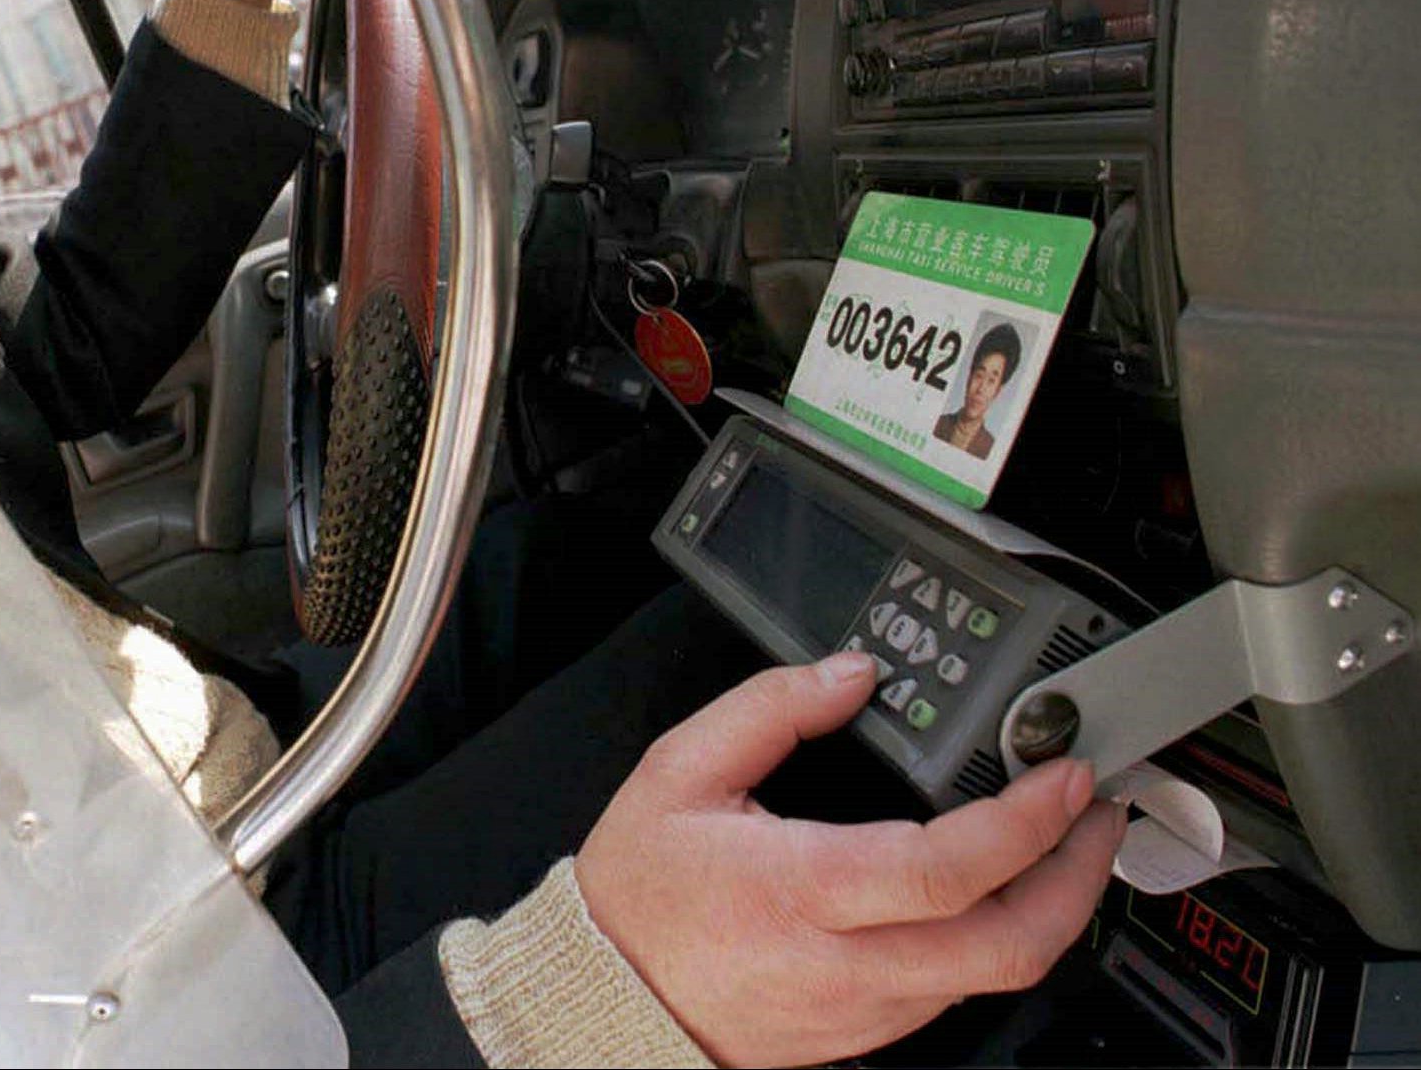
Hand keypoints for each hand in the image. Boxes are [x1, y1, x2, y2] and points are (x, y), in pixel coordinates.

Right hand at [576, 653, 1125, 1066]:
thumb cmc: (639, 894)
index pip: (948, 869)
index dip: (1026, 823)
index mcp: (804, 891)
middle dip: (1079, 877)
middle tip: (1101, 815)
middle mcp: (846, 963)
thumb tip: (849, 675)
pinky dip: (997, 937)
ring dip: (1048, 907)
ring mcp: (864, 1008)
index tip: (1063, 776)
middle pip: (1009, 944)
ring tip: (1064, 843)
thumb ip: (770, 708)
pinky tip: (998, 891)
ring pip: (994, 975)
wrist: (605, 994)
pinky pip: (956, 989)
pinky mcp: (867, 1031)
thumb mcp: (680, 772)